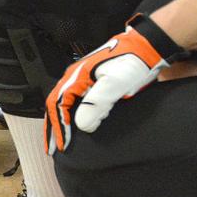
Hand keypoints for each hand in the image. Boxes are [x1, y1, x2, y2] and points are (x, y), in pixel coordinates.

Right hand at [45, 23, 169, 153]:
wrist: (146, 49)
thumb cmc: (132, 62)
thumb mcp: (115, 83)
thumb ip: (96, 103)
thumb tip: (81, 124)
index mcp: (76, 77)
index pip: (58, 106)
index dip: (59, 128)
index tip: (62, 145)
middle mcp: (75, 78)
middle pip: (54, 105)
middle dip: (51, 128)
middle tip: (50, 147)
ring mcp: (83, 80)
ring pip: (62, 104)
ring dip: (58, 123)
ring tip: (57, 139)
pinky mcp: (92, 84)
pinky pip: (73, 102)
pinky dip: (68, 116)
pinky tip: (73, 125)